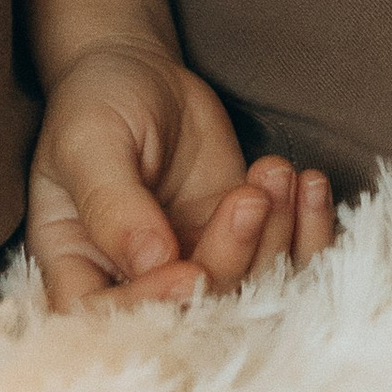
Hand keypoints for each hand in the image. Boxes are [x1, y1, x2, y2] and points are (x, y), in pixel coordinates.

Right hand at [25, 36, 333, 311]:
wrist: (137, 70)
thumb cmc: (95, 102)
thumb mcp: (90, 143)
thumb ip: (113, 203)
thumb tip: (152, 262)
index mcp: (81, 270)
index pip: (112, 321)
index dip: (154, 308)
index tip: (192, 272)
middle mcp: (140, 280)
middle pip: (194, 309)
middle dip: (231, 259)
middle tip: (250, 196)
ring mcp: (196, 261)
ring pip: (250, 286)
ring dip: (275, 237)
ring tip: (274, 173)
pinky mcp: (242, 239)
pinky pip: (287, 255)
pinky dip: (309, 230)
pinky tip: (309, 184)